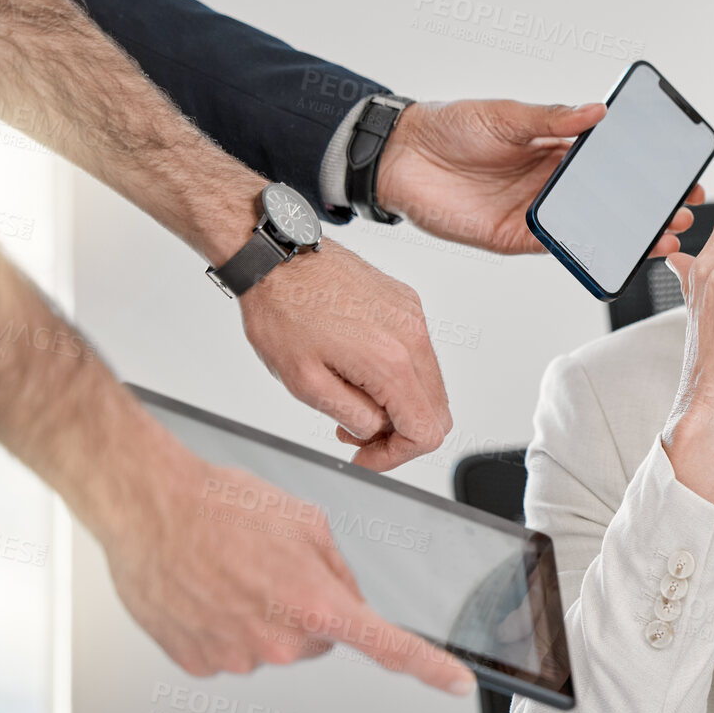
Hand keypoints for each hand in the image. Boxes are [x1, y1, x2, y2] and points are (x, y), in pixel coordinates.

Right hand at [103, 446, 474, 693]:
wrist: (148, 507)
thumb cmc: (222, 504)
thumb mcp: (307, 522)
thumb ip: (339, 571)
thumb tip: (349, 601)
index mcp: (317, 603)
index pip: (387, 645)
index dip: (429, 668)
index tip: (458, 683)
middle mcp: (281, 642)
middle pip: (319, 638)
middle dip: (305, 607)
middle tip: (268, 568)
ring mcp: (238, 659)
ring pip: (273, 644)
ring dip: (260, 615)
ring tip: (228, 572)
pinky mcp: (198, 665)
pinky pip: (231, 650)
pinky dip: (223, 626)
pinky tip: (205, 592)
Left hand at [238, 241, 449, 470]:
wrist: (276, 255)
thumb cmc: (281, 311)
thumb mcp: (304, 383)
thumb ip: (352, 417)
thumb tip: (375, 432)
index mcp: (391, 362)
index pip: (426, 432)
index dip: (396, 456)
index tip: (365, 457)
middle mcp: (413, 337)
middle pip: (438, 411)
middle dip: (400, 433)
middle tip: (357, 432)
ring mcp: (414, 317)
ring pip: (431, 384)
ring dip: (398, 403)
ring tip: (352, 396)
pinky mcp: (407, 303)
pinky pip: (419, 353)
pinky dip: (397, 373)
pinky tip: (358, 367)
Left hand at [375, 100, 704, 254]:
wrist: (400, 157)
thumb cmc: (447, 125)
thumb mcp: (504, 114)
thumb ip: (551, 118)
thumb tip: (597, 112)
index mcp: (552, 147)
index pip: (608, 159)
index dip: (642, 165)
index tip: (677, 168)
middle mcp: (550, 181)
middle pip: (610, 196)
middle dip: (649, 203)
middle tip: (684, 206)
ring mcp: (537, 211)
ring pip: (594, 225)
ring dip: (630, 232)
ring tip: (667, 233)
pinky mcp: (517, 236)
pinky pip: (561, 247)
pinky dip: (590, 250)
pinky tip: (619, 250)